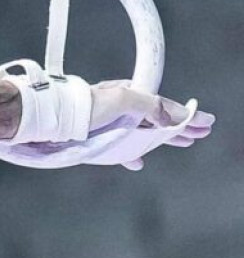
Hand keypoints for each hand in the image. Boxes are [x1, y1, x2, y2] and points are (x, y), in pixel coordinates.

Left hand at [87, 80, 214, 170]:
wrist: (53, 119)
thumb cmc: (86, 106)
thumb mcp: (124, 99)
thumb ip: (151, 107)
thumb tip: (173, 118)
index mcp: (129, 95)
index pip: (164, 106)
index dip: (185, 115)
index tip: (204, 123)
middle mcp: (121, 109)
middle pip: (157, 120)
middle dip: (179, 127)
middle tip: (199, 135)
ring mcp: (110, 124)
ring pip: (142, 133)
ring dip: (162, 139)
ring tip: (181, 144)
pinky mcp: (97, 139)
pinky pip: (120, 147)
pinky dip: (132, 154)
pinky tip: (137, 162)